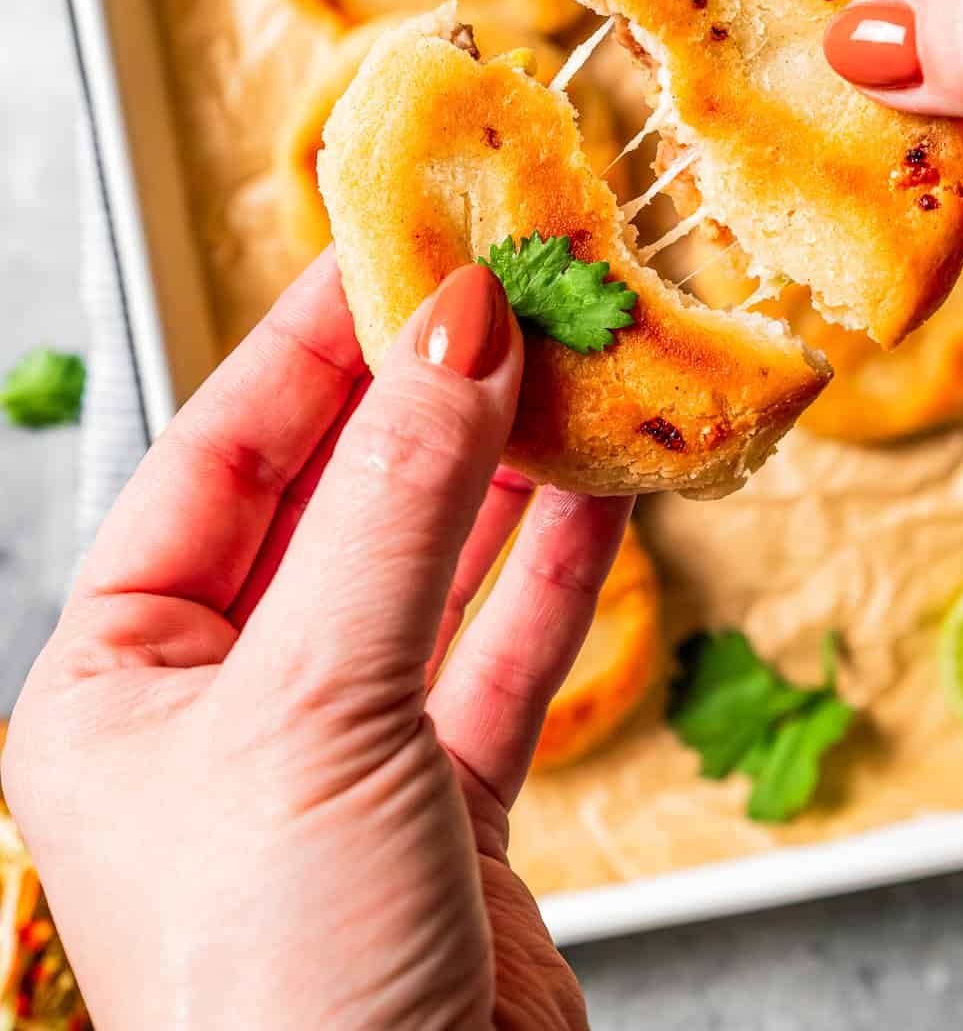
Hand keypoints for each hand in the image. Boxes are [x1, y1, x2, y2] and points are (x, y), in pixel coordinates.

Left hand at [2, 254, 629, 1028]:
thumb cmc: (283, 982)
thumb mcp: (320, 704)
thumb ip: (398, 503)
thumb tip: (457, 324)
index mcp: (115, 682)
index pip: (217, 455)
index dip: (311, 343)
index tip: (402, 249)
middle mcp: (214, 712)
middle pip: (332, 503)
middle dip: (423, 401)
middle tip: (511, 293)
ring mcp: (335, 760)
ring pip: (426, 573)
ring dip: (502, 476)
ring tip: (572, 373)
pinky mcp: (441, 814)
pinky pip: (499, 662)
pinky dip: (554, 581)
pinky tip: (602, 502)